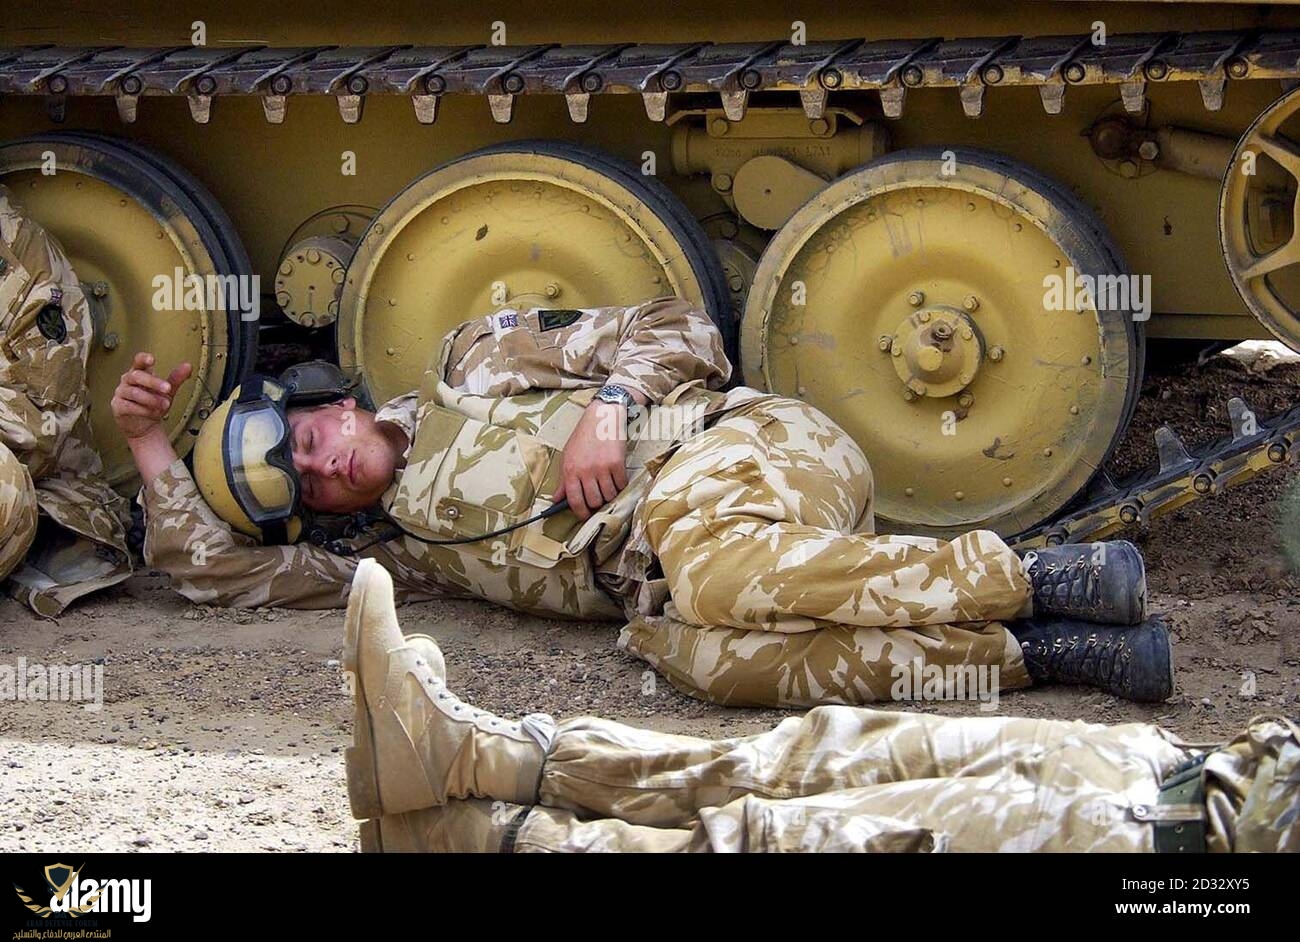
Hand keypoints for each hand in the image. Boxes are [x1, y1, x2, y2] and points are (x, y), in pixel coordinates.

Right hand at [111, 352, 192, 441]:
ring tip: (164, 405)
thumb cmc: (153, 403)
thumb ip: (176, 378)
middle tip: (167, 388)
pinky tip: (153, 412)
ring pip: (134, 393)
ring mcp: (122, 393)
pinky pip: (129, 406)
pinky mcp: (118, 406)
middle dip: (153, 382)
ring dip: (152, 399)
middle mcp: (128, 381)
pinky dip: (144, 410)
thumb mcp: (167, 390)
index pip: (138, 361)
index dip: (143, 359)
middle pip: (137, 376)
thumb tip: (188, 366)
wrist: (144, 424)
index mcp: (139, 373)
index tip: (151, 359)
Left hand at [555, 401, 629, 520]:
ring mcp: (602, 468)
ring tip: (608, 486)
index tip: (585, 515)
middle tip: (599, 497)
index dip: (580, 512)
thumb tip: (556, 499)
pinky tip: (617, 478)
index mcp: (570, 470)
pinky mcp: (617, 463)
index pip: (574, 501)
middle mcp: (585, 471)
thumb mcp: (568, 456)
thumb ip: (563, 480)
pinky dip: (621, 485)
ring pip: (609, 495)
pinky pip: (621, 485)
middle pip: (594, 501)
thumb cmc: (583, 437)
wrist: (602, 417)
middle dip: (597, 503)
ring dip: (610, 494)